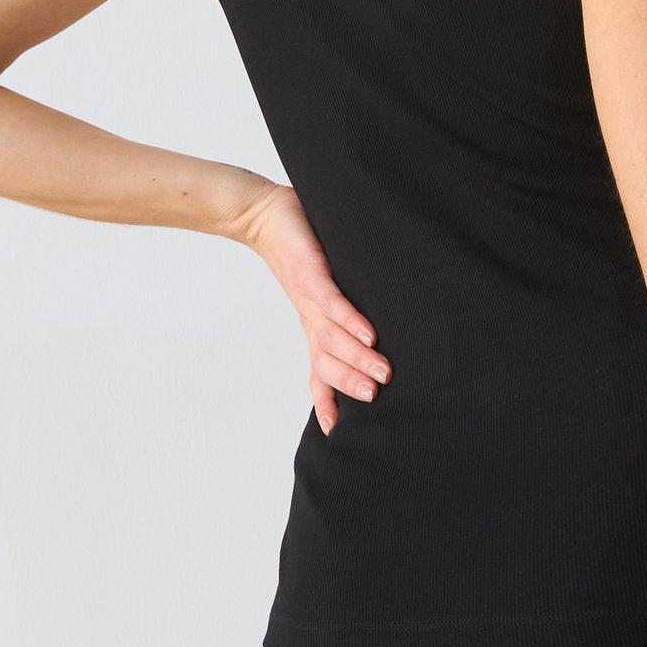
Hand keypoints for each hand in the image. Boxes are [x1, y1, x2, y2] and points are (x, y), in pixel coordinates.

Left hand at [239, 181, 391, 434]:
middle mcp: (311, 318)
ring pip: (332, 338)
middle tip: (375, 399)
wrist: (265, 215)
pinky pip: (332, 303)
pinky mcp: (312, 274)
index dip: (327, 400)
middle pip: (327, 362)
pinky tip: (368, 334)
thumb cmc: (300, 249)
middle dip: (349, 383)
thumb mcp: (324, 283)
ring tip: (382, 375)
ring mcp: (310, 298)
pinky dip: (350, 321)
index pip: (320, 370)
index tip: (335, 432)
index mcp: (314, 325)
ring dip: (356, 359)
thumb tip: (379, 324)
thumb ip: (346, 303)